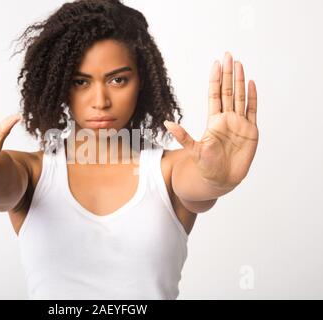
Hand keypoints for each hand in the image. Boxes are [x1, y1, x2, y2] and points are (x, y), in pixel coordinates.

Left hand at [164, 52, 258, 188]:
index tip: (215, 63)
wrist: (221, 180)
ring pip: (240, 98)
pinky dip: (252, 98)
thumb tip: (167, 123)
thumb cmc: (206, 166)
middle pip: (228, 92)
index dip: (215, 80)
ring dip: (240, 81)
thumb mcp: (193, 149)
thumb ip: (182, 136)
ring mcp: (239, 124)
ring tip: (239, 64)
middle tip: (228, 56)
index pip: (215, 95)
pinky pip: (252, 111)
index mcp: (213, 121)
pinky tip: (251, 84)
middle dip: (228, 74)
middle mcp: (227, 119)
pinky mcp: (250, 132)